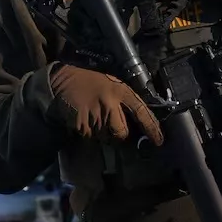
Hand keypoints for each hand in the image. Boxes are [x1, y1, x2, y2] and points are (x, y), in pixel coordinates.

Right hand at [47, 64, 163, 144]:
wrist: (62, 81)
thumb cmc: (91, 82)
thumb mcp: (112, 85)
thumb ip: (125, 101)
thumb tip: (138, 121)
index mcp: (121, 91)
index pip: (141, 112)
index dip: (151, 128)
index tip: (158, 140)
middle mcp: (110, 104)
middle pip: (122, 133)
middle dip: (119, 135)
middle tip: (112, 127)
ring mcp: (95, 115)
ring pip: (106, 137)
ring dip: (103, 133)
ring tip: (95, 117)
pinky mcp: (82, 123)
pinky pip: (90, 136)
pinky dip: (89, 132)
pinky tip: (85, 119)